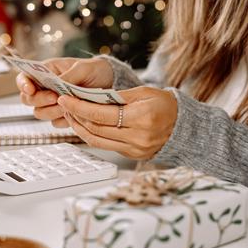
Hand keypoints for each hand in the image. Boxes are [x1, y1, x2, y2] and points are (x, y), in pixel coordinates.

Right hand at [16, 57, 113, 126]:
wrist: (109, 82)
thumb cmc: (94, 69)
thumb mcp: (83, 68)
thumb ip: (68, 76)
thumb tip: (57, 84)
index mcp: (46, 72)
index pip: (24, 78)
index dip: (23, 85)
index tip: (30, 89)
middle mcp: (45, 89)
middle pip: (28, 99)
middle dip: (40, 100)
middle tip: (55, 98)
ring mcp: (52, 104)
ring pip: (40, 113)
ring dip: (52, 111)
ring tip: (68, 106)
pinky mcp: (62, 115)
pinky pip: (55, 123)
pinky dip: (63, 120)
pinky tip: (74, 113)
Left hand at [57, 86, 177, 159]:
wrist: (183, 126)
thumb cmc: (165, 105)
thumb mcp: (144, 92)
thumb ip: (118, 96)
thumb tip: (91, 97)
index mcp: (141, 118)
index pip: (101, 114)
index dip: (79, 106)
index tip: (65, 98)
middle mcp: (137, 137)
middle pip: (96, 128)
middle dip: (76, 115)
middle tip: (64, 104)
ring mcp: (134, 149)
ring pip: (97, 140)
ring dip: (80, 127)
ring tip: (71, 114)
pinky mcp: (132, 155)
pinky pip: (105, 146)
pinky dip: (92, 135)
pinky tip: (85, 125)